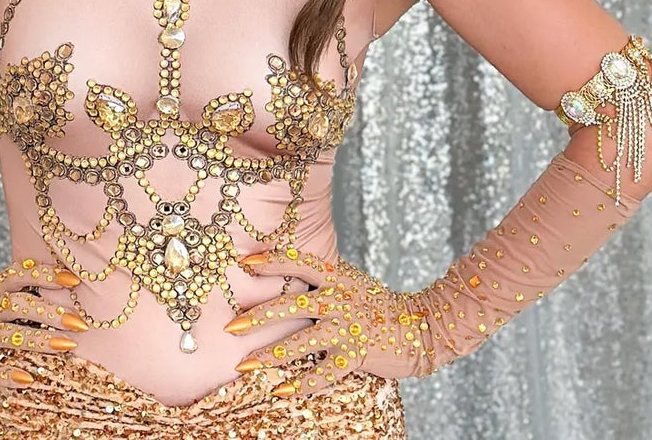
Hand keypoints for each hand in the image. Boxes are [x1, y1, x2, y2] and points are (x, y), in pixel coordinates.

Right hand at [0, 257, 88, 385]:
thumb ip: (12, 296)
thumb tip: (54, 299)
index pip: (22, 274)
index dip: (48, 274)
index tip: (74, 280)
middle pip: (22, 304)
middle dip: (53, 313)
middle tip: (81, 322)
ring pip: (11, 334)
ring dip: (41, 340)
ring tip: (67, 346)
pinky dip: (8, 373)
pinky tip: (29, 379)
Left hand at [223, 246, 431, 396]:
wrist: (420, 326)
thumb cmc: (379, 305)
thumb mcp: (351, 283)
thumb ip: (325, 282)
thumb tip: (292, 279)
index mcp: (337, 277)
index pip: (299, 263)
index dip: (272, 261)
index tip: (244, 263)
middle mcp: (338, 299)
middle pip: (291, 304)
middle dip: (258, 316)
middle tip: (231, 326)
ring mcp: (346, 327)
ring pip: (301, 341)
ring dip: (270, 355)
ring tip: (245, 365)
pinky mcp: (356, 354)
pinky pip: (324, 372)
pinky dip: (302, 383)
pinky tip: (281, 390)